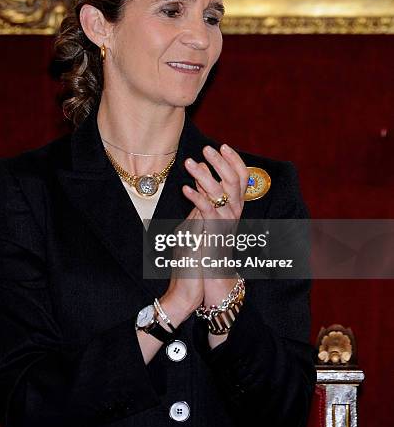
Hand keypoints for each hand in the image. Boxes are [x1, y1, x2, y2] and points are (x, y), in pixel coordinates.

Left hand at [182, 143, 248, 304]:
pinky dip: (196, 199)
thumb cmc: (203, 249)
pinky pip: (208, 213)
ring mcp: (226, 225)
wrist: (208, 280)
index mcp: (233, 208)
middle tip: (208, 148)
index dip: (234, 161)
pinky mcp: (215, 235)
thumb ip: (203, 196)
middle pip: (234, 182)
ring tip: (190, 162)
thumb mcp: (202, 217)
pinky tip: (185, 189)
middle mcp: (234, 214)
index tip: (223, 145)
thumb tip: (198, 173)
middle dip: (221, 163)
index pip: (240, 178)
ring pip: (222, 194)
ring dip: (205, 177)